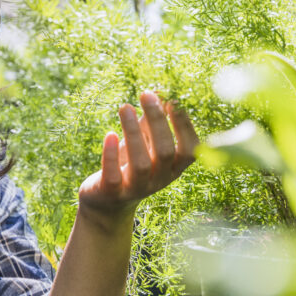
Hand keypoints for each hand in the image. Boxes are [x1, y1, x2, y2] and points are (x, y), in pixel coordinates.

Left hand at [77, 91, 198, 226]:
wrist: (106, 202)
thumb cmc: (129, 165)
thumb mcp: (143, 144)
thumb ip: (150, 123)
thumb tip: (157, 93)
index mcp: (173, 168)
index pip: (190, 149)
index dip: (184, 125)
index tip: (173, 100)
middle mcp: (159, 180)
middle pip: (165, 151)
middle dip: (156, 120)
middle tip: (145, 95)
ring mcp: (136, 189)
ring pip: (141, 163)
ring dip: (134, 132)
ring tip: (125, 107)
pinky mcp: (112, 193)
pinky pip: (113, 176)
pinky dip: (111, 155)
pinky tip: (110, 134)